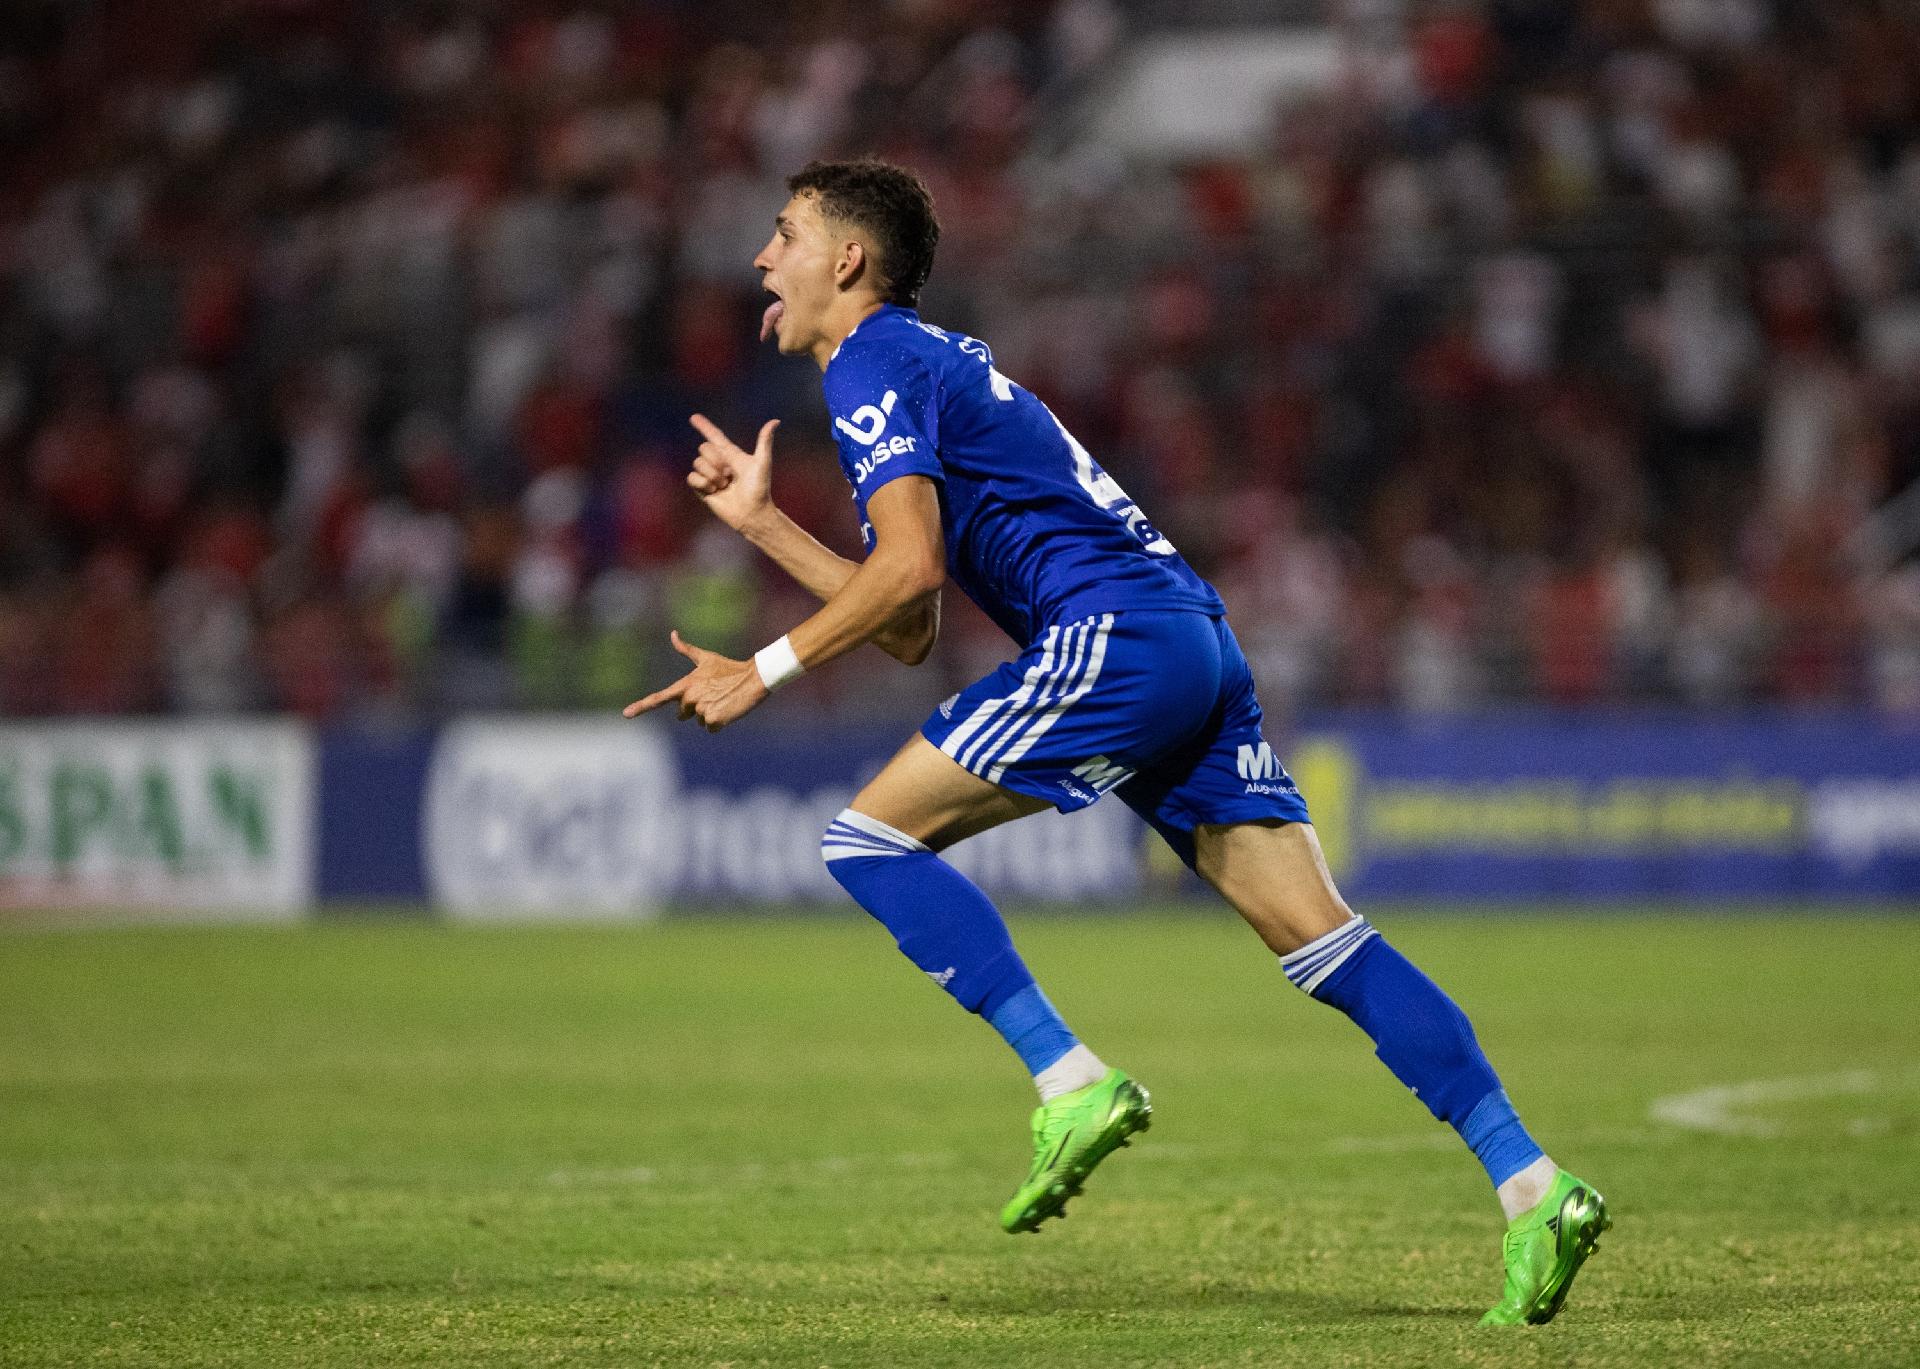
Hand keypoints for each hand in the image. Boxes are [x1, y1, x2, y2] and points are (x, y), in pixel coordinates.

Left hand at [622, 630, 768, 731]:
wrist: (753, 678)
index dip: (641, 707)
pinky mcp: (714, 720)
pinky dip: (720, 723)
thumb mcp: (706, 657)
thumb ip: (686, 649)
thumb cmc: (729, 667)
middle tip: (713, 694)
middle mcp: (690, 698)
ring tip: (723, 700)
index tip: (626, 714)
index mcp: (685, 685)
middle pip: (684, 714)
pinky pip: (711, 728)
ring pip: (699, 721)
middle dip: (696, 708)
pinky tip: (728, 709)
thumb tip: (672, 634)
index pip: (658, 698)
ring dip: (710, 714)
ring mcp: (701, 710)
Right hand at [687, 413, 777, 532]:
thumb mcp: (762, 462)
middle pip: (704, 448)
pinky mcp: (702, 489)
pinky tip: (714, 491)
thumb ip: (764, 441)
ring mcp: (710, 476)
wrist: (752, 512)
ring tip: (725, 486)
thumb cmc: (759, 489)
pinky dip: (703, 483)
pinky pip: (692, 477)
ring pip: (698, 463)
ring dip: (713, 475)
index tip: (694, 417)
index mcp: (732, 455)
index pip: (716, 437)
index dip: (705, 427)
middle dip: (716, 460)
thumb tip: (775, 421)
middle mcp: (719, 464)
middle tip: (729, 475)